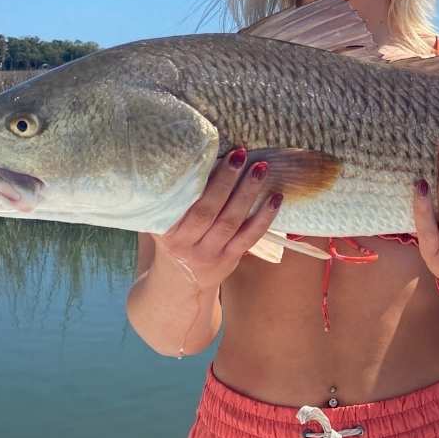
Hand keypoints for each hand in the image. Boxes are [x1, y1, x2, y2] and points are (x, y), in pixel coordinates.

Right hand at [151, 148, 282, 288]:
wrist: (180, 282)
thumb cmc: (174, 240)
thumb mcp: (162, 223)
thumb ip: (172, 200)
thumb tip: (188, 157)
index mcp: (167, 230)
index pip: (183, 204)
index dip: (198, 181)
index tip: (209, 155)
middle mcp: (186, 244)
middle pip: (208, 211)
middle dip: (225, 181)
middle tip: (240, 155)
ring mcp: (209, 253)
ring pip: (231, 222)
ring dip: (247, 193)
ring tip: (260, 169)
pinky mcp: (230, 259)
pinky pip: (249, 237)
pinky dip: (264, 217)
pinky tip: (275, 198)